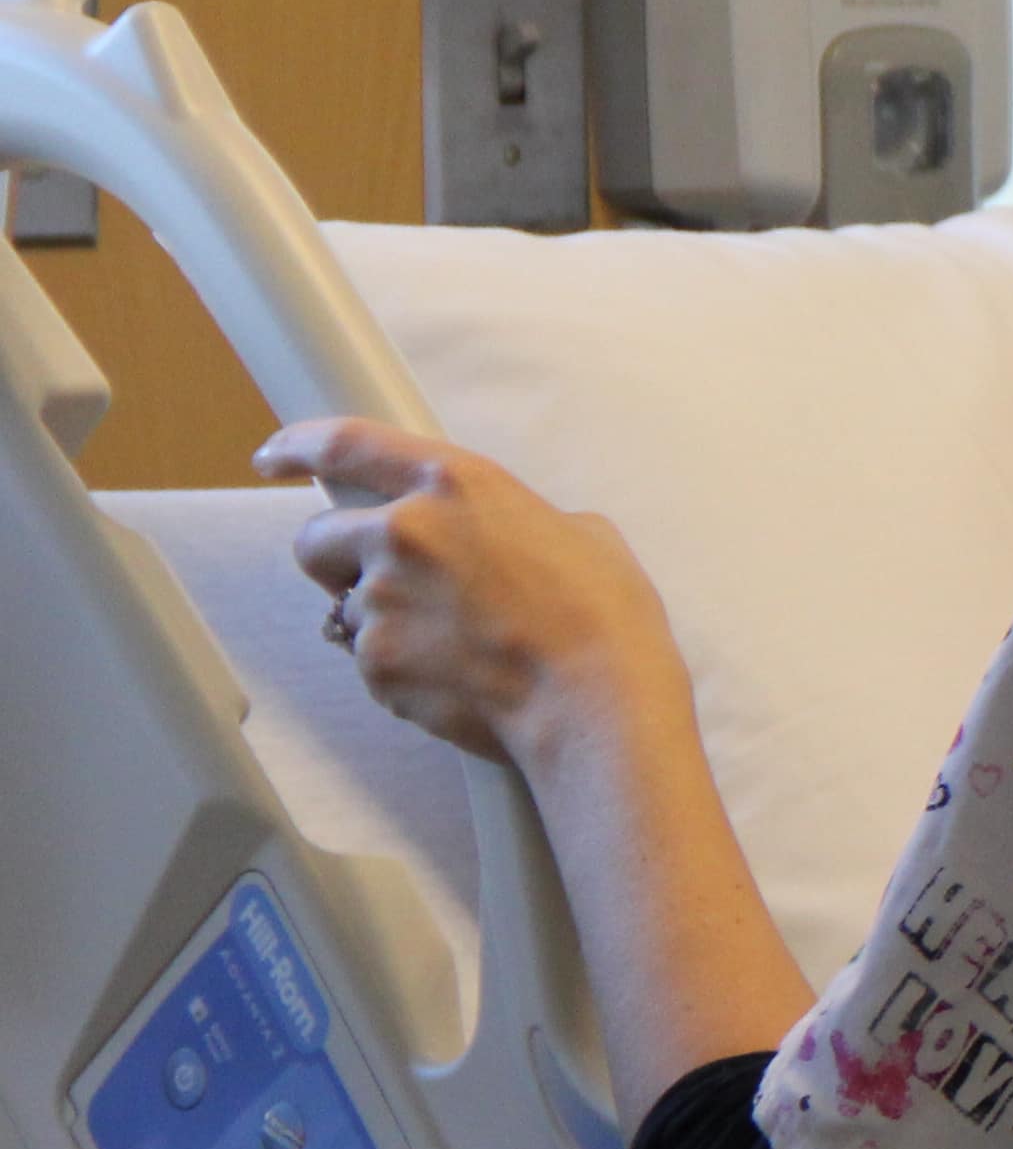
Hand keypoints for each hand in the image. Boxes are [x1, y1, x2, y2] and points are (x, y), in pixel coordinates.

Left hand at [261, 417, 683, 765]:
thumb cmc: (603, 618)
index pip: (345, 445)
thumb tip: (504, 537)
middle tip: (390, 585)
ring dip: (384, 622)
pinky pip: (368, 663)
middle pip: (318, 539)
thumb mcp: (580, 534)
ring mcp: (382, 601)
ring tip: (452, 645)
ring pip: (346, 608)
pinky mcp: (376, 664)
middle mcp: (404, 532)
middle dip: (340, 562)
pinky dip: (401, 670)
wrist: (596, 703)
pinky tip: (458, 677)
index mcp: (454, 485)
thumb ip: (518, 521)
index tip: (272, 457)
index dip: (297, 446)